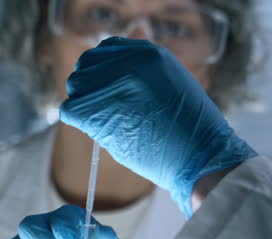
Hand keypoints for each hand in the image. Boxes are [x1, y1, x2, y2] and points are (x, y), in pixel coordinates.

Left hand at [60, 37, 256, 216]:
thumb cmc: (193, 130)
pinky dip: (80, 122)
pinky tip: (100, 131)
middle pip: (87, 66)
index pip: (108, 50)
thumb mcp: (176, 86)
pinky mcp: (97, 111)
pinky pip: (71, 110)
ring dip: (86, 105)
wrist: (200, 156)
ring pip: (77, 88)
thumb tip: (122, 77)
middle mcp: (128, 62)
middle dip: (91, 87)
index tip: (108, 88)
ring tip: (106, 122)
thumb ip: (148, 75)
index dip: (103, 70)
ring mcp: (111, 85)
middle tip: (104, 109)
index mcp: (150, 54)